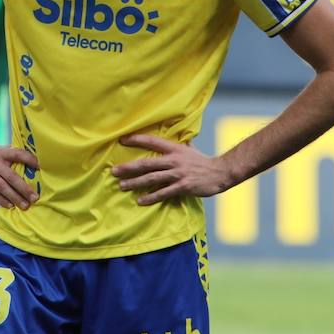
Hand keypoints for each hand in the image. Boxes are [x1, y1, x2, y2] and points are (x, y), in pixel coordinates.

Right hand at [0, 141, 38, 209]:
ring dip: (14, 197)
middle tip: (34, 198)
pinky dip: (0, 199)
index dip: (30, 160)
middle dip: (24, 188)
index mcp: (2, 153)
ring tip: (24, 205)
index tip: (41, 167)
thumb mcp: (0, 150)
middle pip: (11, 176)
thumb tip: (34, 167)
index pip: (18, 154)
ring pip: (1, 186)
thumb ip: (12, 158)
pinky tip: (9, 205)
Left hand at [110, 134, 232, 205]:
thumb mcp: (189, 148)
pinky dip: (151, 197)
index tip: (122, 140)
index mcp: (174, 149)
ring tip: (121, 186)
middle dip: (129, 168)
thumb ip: (177, 143)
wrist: (220, 172)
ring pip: (152, 179)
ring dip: (135, 183)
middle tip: (113, 171)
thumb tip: (173, 132)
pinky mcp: (183, 186)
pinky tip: (140, 200)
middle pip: (147, 163)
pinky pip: (164, 193)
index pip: (152, 141)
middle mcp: (174, 160)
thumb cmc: (202, 161)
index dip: (137, 140)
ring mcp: (178, 174)